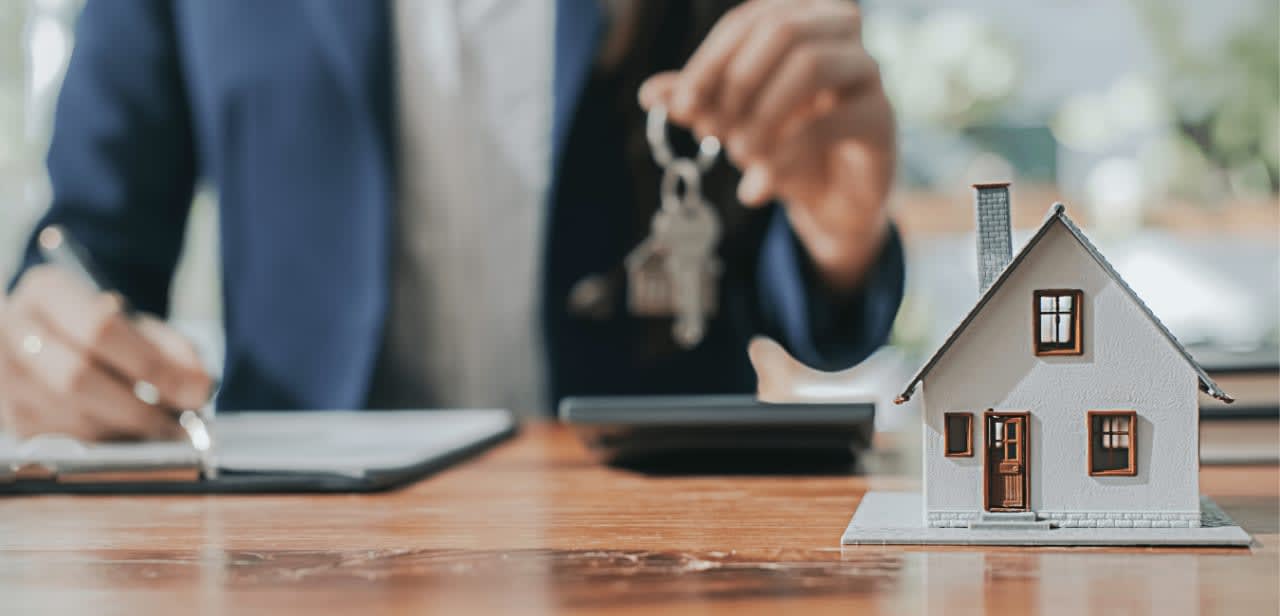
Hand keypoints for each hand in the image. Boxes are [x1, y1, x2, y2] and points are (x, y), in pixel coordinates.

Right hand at [0, 265, 211, 440]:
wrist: (55, 340)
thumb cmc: (106, 331)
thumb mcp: (141, 325)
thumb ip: (173, 349)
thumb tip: (199, 387)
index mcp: (48, 291)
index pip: (100, 329)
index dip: (152, 365)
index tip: (197, 392)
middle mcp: (13, 332)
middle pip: (77, 378)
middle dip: (140, 409)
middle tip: (183, 426)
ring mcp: (5, 379)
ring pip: (70, 417)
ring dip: (127, 432)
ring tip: (164, 429)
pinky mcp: (12, 419)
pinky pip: (66, 443)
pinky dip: (110, 444)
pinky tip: (132, 436)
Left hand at [639, 0, 894, 292]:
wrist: (831, 197)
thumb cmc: (782, 142)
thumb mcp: (733, 120)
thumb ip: (698, 102)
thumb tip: (650, 92)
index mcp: (800, 18)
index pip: (747, 21)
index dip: (709, 61)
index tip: (681, 106)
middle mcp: (839, 32)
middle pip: (781, 28)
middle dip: (736, 82)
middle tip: (711, 129)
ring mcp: (866, 72)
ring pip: (811, 63)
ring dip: (762, 114)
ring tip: (739, 154)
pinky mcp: (879, 118)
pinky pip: (829, 122)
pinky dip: (784, 154)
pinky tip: (760, 184)